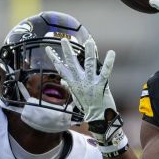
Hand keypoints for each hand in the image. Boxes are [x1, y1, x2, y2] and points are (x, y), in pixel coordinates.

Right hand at [47, 38, 128, 154]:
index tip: (47, 48)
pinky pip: (105, 72)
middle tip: (64, 40)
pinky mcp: (101, 85)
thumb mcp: (76, 96)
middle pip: (72, 63)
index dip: (54, 58)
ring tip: (89, 41)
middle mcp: (80, 82)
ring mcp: (90, 83)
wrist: (98, 118)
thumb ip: (69, 86)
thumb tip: (63, 80)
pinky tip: (111, 52)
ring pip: (89, 64)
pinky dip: (109, 62)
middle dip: (67, 51)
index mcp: (73, 83)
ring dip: (89, 52)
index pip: (61, 68)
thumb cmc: (88, 107)